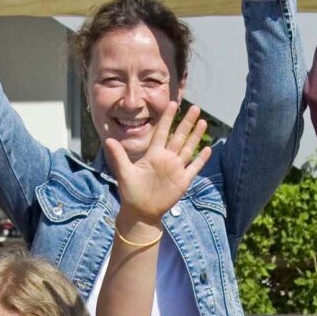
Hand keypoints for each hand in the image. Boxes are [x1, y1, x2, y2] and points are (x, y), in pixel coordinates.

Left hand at [102, 104, 212, 224]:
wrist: (140, 211)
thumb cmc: (131, 192)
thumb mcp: (124, 173)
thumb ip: (119, 156)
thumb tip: (108, 140)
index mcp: (153, 154)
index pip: (162, 132)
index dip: (167, 118)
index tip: (172, 103)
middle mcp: (166, 158)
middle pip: (179, 136)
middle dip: (187, 122)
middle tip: (195, 107)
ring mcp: (176, 169)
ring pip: (188, 148)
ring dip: (195, 136)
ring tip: (203, 121)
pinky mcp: (183, 181)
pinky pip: (194, 167)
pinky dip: (201, 159)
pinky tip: (207, 149)